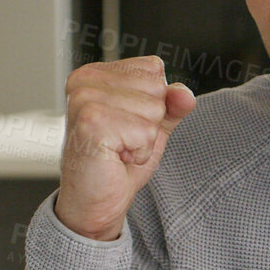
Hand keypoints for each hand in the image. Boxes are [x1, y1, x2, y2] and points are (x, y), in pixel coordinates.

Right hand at [54, 56, 195, 240]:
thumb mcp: (152, 125)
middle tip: (122, 140)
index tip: (127, 123)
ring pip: (154, 109)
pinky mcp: (92, 123)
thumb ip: (171, 103)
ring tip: (118, 149)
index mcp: (95, 73)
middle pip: (156, 87)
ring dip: (144, 139)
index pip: (153, 67)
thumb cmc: (117, 162)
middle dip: (150, 121)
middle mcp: (84, 81)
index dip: (154, 102)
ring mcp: (85, 99)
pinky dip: (139, 152)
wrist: (94, 201)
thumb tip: (184, 94)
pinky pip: (146, 131)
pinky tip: (115, 158)